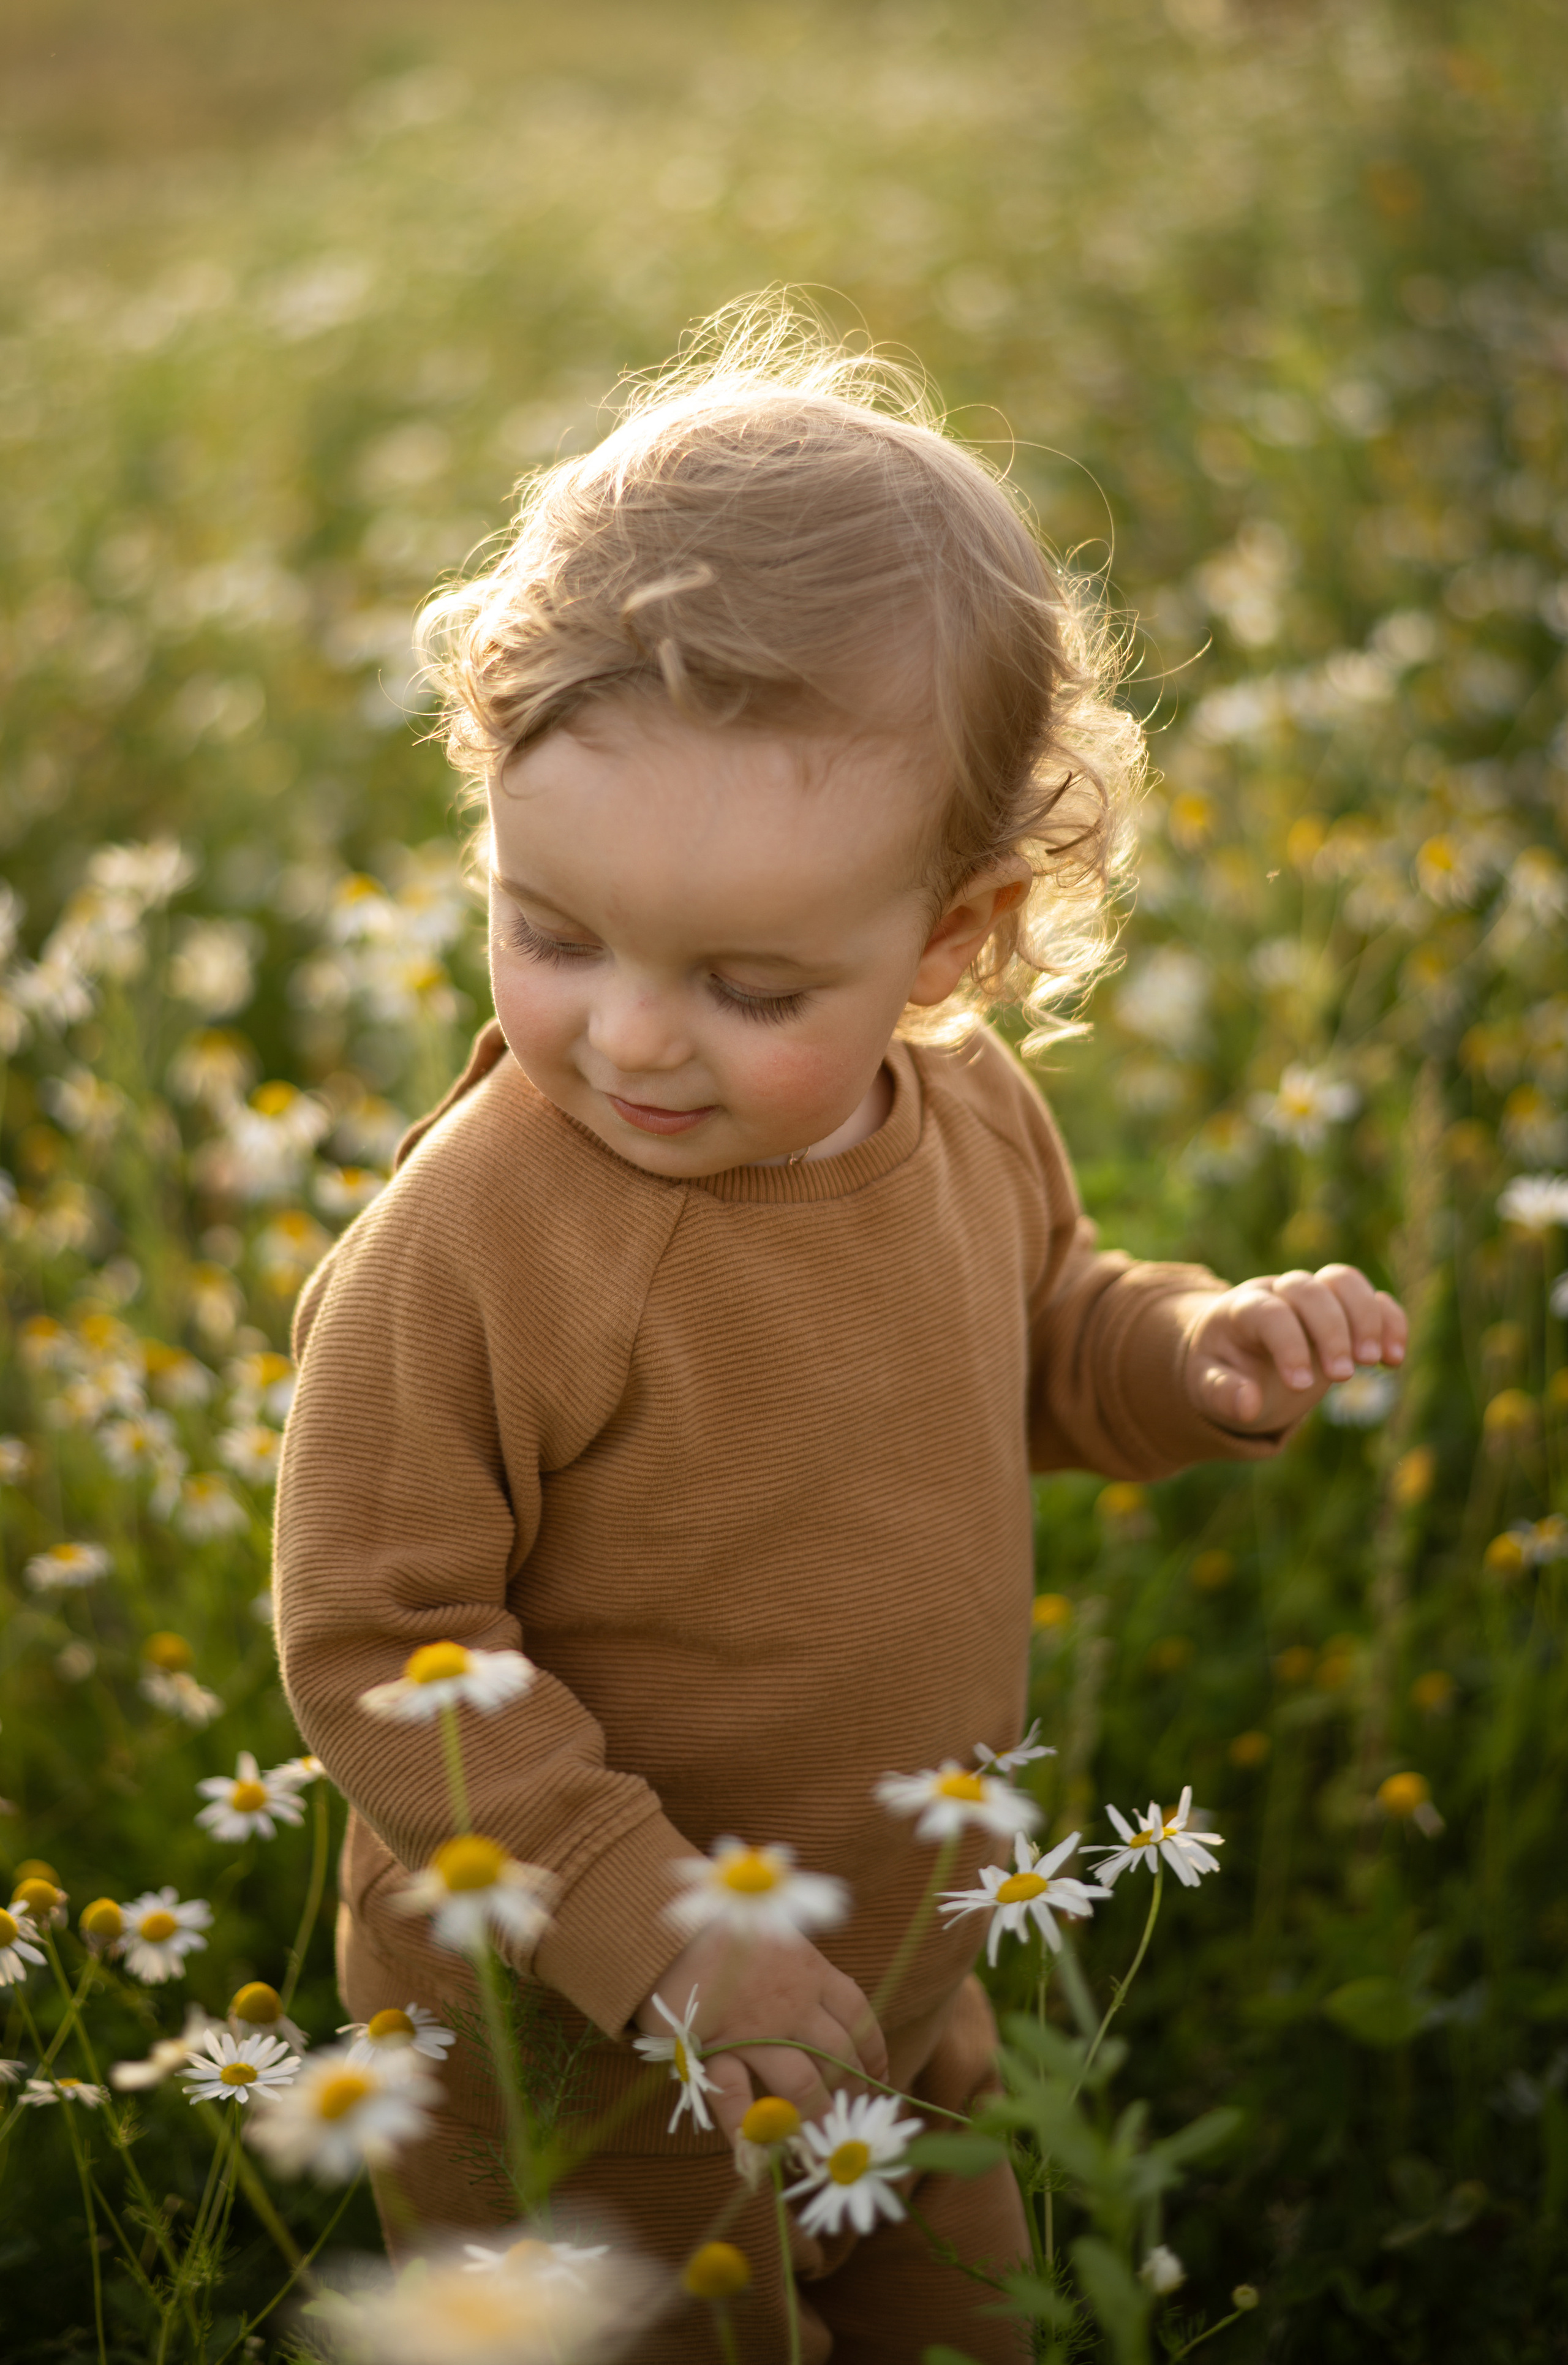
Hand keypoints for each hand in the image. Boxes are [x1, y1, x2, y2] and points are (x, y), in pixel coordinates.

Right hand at [633, 1924, 887, 2149]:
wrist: (667, 1926)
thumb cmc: (720, 1928)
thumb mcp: (772, 1934)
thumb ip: (797, 1968)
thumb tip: (823, 2004)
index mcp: (810, 1970)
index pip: (858, 2016)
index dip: (873, 2051)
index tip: (880, 2076)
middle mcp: (792, 2002)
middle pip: (838, 2055)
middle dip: (852, 2089)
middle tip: (854, 2114)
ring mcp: (756, 2029)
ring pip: (803, 2083)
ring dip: (817, 2115)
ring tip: (823, 2141)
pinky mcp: (716, 2048)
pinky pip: (738, 2097)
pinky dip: (748, 2128)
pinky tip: (757, 2151)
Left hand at [1184, 1263, 1406, 1433]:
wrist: (1234, 1351)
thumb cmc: (1219, 1369)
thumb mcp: (1205, 1385)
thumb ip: (1221, 1394)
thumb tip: (1248, 1405)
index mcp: (1240, 1310)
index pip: (1270, 1313)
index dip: (1289, 1345)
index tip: (1299, 1386)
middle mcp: (1278, 1293)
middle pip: (1309, 1290)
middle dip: (1331, 1331)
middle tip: (1342, 1377)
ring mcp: (1311, 1295)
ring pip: (1343, 1281)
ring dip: (1366, 1317)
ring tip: (1376, 1361)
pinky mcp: (1340, 1307)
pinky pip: (1371, 1297)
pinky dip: (1389, 1321)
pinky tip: (1394, 1358)